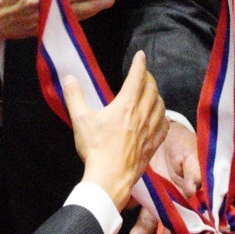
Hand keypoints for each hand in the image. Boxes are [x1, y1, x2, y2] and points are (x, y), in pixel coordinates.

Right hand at [63, 51, 168, 209]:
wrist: (110, 177)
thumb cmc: (96, 148)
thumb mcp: (80, 119)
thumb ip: (75, 96)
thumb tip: (69, 78)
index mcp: (126, 105)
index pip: (137, 77)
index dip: (140, 64)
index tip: (141, 55)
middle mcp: (142, 114)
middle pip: (152, 89)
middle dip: (148, 78)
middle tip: (143, 74)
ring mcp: (150, 130)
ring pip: (161, 106)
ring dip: (157, 95)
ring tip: (151, 93)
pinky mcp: (153, 145)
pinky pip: (164, 125)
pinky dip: (163, 116)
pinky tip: (160, 118)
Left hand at [129, 113, 200, 233]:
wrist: (160, 128)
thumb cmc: (182, 144)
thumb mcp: (191, 155)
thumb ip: (194, 171)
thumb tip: (194, 189)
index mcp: (186, 192)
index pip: (190, 216)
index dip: (187, 229)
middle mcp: (169, 197)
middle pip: (169, 221)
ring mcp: (152, 193)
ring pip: (149, 214)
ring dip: (144, 228)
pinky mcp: (136, 186)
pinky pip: (131, 198)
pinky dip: (127, 204)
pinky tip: (123, 207)